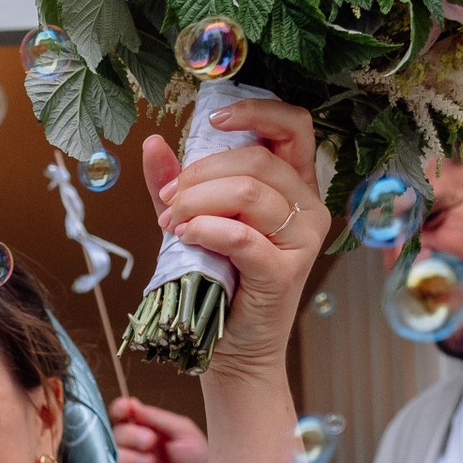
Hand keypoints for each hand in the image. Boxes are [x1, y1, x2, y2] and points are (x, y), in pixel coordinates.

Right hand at [111, 394, 208, 462]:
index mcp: (145, 428)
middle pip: (115, 433)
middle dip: (131, 435)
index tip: (127, 410)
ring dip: (132, 458)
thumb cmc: (196, 462)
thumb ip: (158, 417)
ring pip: (113, 456)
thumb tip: (133, 405)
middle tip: (150, 442)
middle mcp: (133, 446)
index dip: (120, 409)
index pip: (121, 413)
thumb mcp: (183, 431)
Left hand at [140, 94, 329, 388]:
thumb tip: (152, 142)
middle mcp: (309, 207)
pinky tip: (185, 235)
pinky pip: (242, 236)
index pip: (295, 125)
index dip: (257, 111)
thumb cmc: (220, 284)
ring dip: (198, 201)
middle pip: (258, 160)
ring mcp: (303, 240)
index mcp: (295, 185)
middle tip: (168, 198)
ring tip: (171, 221)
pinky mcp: (285, 272)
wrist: (234, 350)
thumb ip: (178, 183)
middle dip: (202, 172)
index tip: (213, 119)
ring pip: (249, 193)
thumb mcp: (197, 222)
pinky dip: (207, 229)